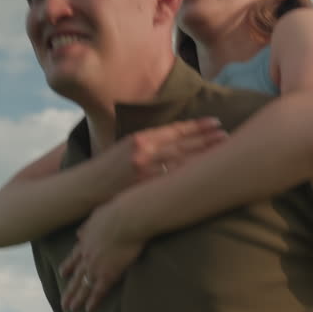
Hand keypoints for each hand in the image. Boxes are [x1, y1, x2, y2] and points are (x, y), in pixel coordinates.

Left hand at [59, 198, 143, 311]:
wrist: (127, 219)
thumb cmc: (117, 212)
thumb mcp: (97, 215)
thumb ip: (88, 226)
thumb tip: (79, 233)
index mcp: (86, 241)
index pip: (75, 257)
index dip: (68, 266)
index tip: (62, 274)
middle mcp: (87, 255)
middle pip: (76, 276)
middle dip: (69, 289)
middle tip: (63, 300)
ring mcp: (96, 266)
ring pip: (83, 286)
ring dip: (76, 299)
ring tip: (70, 309)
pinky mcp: (108, 273)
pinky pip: (98, 291)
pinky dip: (93, 301)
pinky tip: (88, 310)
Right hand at [99, 117, 226, 192]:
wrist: (86, 188)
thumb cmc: (108, 167)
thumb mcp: (126, 146)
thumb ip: (150, 141)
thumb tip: (178, 139)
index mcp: (140, 137)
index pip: (175, 130)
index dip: (197, 126)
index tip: (215, 122)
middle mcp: (143, 152)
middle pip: (182, 145)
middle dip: (207, 140)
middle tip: (227, 135)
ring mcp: (144, 171)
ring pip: (181, 163)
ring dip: (203, 156)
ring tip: (223, 150)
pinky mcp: (145, 189)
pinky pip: (172, 182)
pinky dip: (189, 177)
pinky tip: (205, 174)